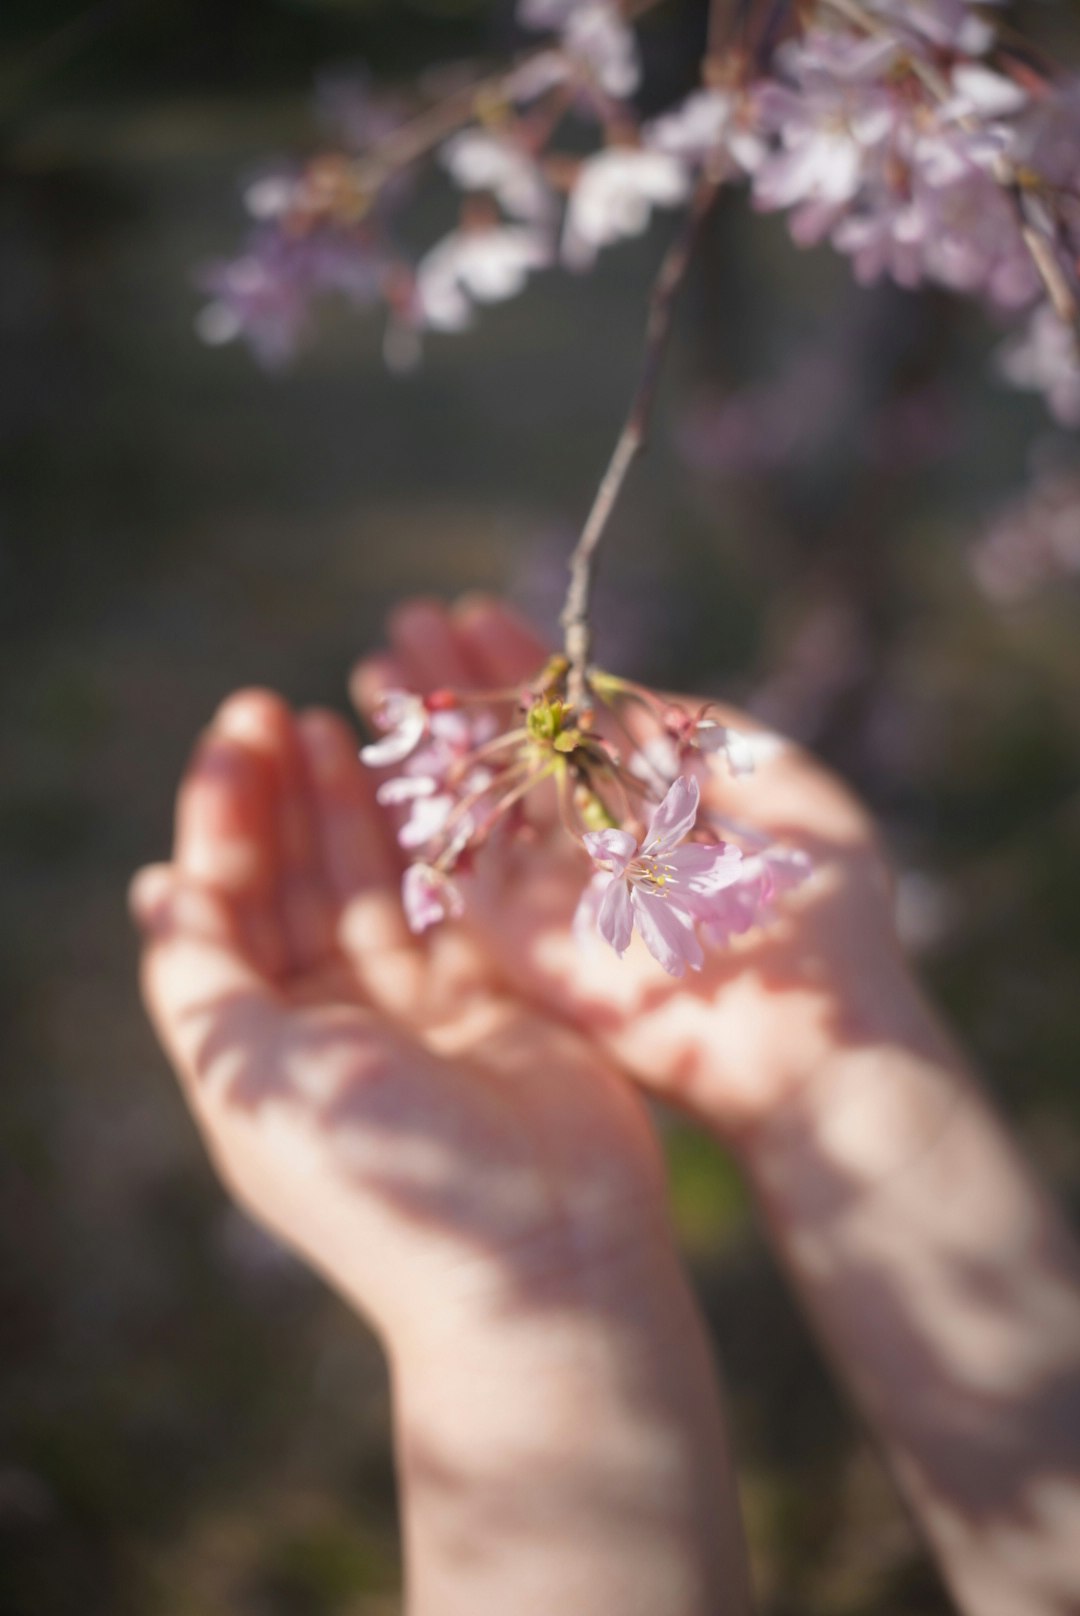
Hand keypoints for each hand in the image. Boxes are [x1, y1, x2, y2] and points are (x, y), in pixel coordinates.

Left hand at [131, 688, 676, 1348]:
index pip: (227, 907)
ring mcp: (421, 1011)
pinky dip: (442, 841)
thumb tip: (153, 887)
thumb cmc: (386, 1176)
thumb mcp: (254, 1076)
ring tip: (339, 719)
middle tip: (279, 707)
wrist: (544, 1263)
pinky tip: (428, 778)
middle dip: (284, 797)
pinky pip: (461, 902)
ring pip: (377, 883)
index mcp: (265, 1047)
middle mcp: (335, 1025)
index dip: (226, 817)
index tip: (240, 733)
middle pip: (297, 886)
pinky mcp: (501, 1000)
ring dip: (354, 807)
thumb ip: (199, 975)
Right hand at [351, 596, 931, 1142]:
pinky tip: (389, 742)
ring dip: (428, 732)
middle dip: (460, 688)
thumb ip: (707, 734)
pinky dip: (421, 807)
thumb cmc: (826, 915)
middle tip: (407, 623)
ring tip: (379, 662)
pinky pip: (456, 868)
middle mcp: (597, 846)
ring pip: (472, 798)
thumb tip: (633, 693)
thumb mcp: (787, 783)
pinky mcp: (523, 950)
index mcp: (657, 807)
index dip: (526, 665)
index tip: (477, 610)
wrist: (814, 1039)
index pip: (573, 723)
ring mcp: (556, 897)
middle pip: (510, 752)